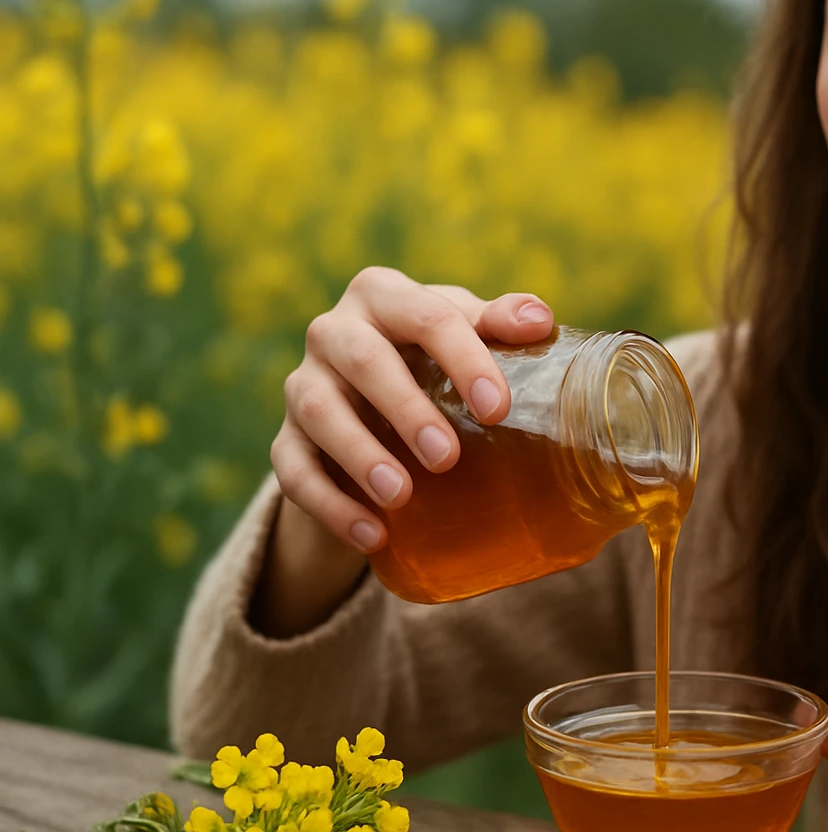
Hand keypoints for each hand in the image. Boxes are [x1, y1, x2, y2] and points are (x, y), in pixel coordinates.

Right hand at [273, 267, 553, 553]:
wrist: (368, 402)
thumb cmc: (429, 356)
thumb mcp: (464, 333)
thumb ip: (499, 324)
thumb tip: (539, 321)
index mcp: (383, 295)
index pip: (425, 315)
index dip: (463, 359)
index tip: (497, 409)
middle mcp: (333, 330)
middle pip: (363, 360)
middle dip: (405, 408)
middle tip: (447, 458)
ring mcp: (303, 384)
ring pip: (318, 412)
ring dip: (359, 456)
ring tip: (400, 497)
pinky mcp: (285, 439)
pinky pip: (294, 469)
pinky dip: (330, 505)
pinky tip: (371, 536)